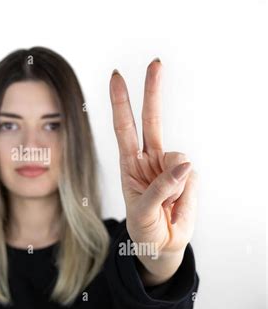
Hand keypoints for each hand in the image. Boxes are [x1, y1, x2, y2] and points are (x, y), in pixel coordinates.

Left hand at [109, 58, 197, 284]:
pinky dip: (186, 190)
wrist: (162, 245)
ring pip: (178, 156)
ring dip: (174, 182)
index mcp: (129, 164)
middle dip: (152, 92)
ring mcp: (169, 167)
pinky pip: (190, 175)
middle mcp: (149, 160)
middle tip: (155, 62)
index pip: (124, 128)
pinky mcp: (188, 176)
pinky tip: (178, 202)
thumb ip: (160, 189)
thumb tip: (185, 165)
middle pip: (151, 120)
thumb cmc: (144, 228)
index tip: (117, 77)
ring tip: (167, 203)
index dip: (121, 103)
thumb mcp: (142, 212)